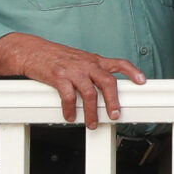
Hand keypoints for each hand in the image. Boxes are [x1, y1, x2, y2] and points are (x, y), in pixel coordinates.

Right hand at [0, 33, 146, 123]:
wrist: (31, 51)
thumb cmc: (56, 57)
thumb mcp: (79, 59)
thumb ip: (92, 69)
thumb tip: (104, 85)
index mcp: (94, 60)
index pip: (118, 63)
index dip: (132, 71)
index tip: (142, 81)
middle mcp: (86, 64)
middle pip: (107, 82)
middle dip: (113, 100)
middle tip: (115, 114)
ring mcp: (72, 71)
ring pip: (89, 93)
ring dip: (92, 111)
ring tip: (92, 122)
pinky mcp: (58, 77)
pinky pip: (68, 97)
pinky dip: (70, 109)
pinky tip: (70, 116)